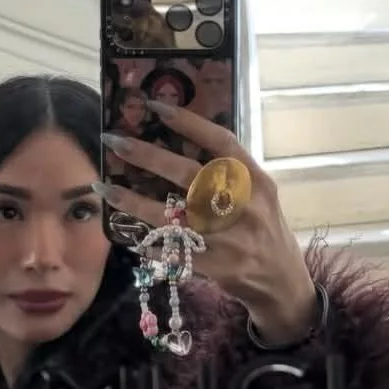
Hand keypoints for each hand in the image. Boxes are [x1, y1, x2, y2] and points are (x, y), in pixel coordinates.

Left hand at [96, 100, 318, 344]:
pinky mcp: (216, 265)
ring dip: (134, 201)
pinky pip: (172, 249)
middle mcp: (244, 205)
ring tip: (105, 189)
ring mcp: (229, 237)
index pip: (222, 142)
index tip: (155, 106)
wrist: (283, 282)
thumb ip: (228, 173)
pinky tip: (128, 233)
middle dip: (148, 156)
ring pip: (172, 215)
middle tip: (115, 141)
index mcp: (255, 180)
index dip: (189, 122)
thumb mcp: (258, 195)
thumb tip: (179, 142)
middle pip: (190, 174)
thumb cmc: (264, 230)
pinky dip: (148, 241)